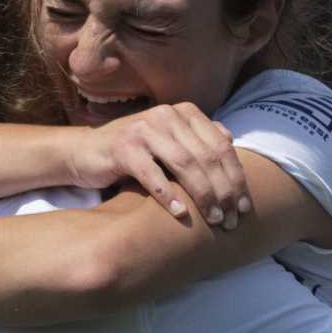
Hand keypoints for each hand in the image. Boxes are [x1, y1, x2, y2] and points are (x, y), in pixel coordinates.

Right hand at [64, 103, 248, 227]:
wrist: (87, 153)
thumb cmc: (135, 152)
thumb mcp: (169, 141)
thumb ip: (198, 139)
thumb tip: (230, 141)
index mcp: (184, 112)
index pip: (221, 146)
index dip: (236, 178)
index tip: (245, 207)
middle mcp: (166, 116)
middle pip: (206, 156)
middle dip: (224, 191)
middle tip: (231, 220)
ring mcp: (144, 130)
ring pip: (185, 164)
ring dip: (202, 195)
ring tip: (213, 219)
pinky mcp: (123, 148)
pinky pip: (152, 174)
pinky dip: (168, 195)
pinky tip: (180, 214)